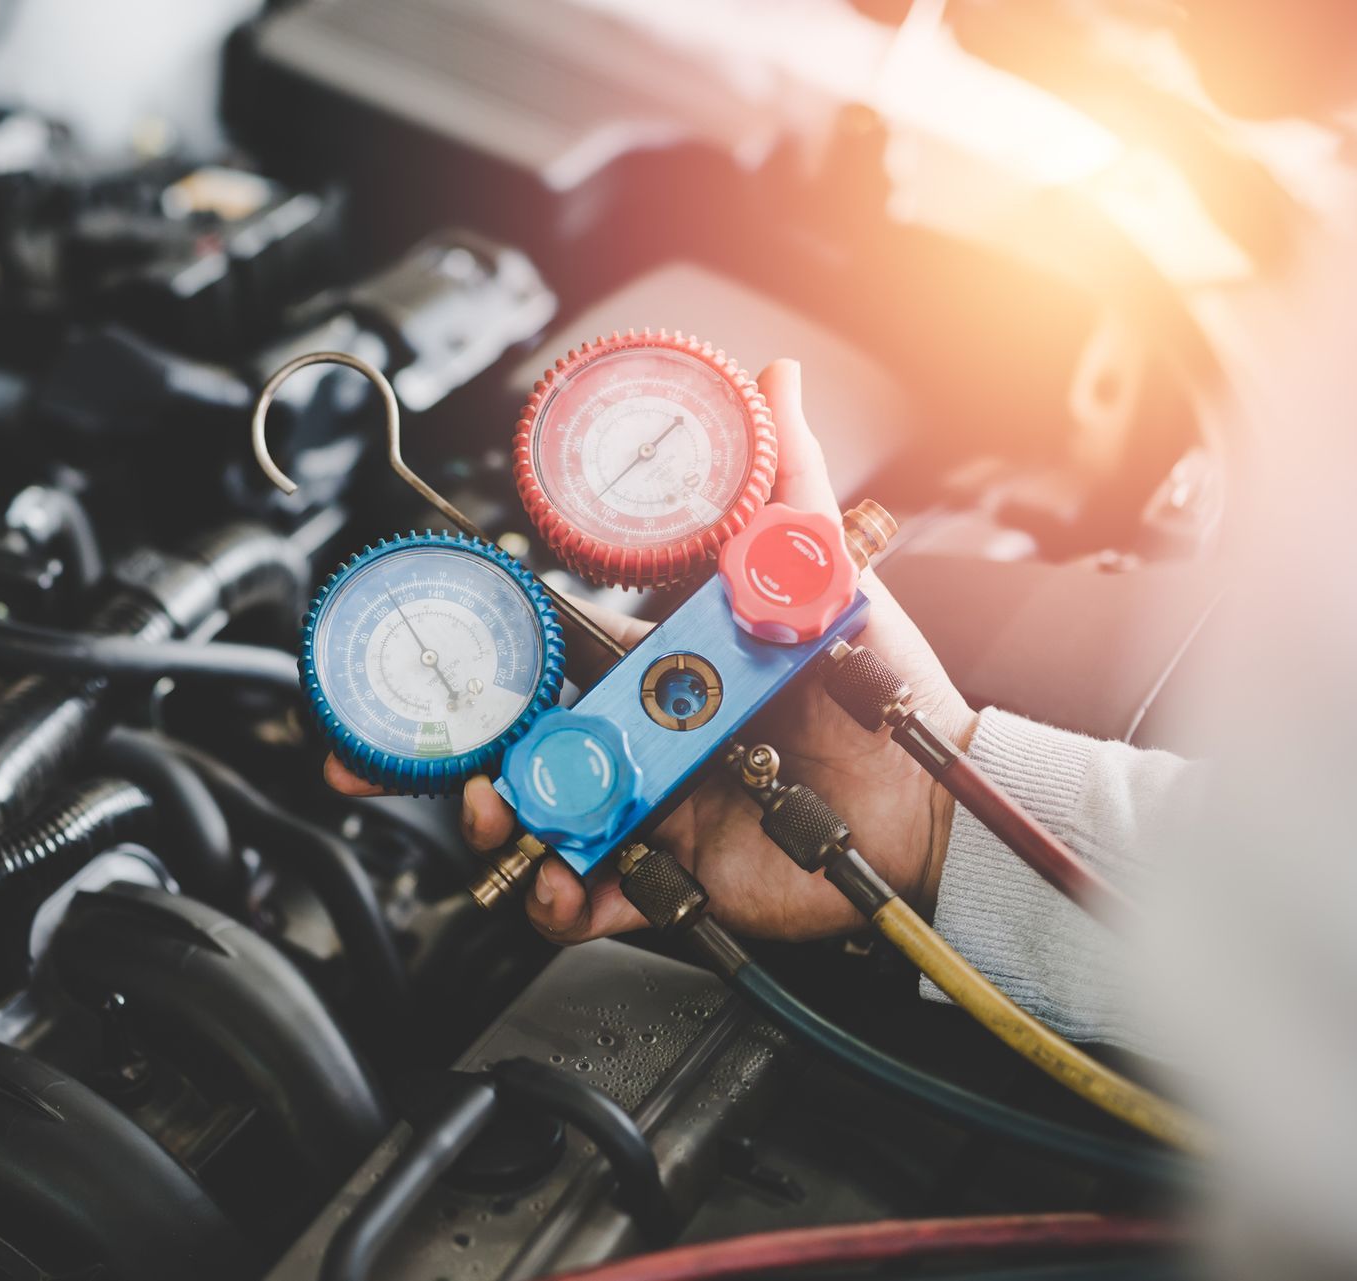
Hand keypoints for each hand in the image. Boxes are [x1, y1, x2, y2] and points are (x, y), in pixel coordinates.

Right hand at [324, 359, 977, 943]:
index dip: (484, 661)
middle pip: (518, 746)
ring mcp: (644, 808)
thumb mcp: (822, 570)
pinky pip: (590, 898)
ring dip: (496, 822)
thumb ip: (790, 479)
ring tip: (501, 815)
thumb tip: (773, 381)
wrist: (929, 795)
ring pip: (536, 820)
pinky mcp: (668, 879)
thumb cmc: (876, 686)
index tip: (439, 663)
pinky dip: (560, 900)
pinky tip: (563, 884)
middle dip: (455, 756)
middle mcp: (636, 738)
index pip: (546, 658)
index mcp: (653, 669)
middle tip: (426, 764)